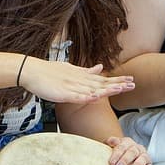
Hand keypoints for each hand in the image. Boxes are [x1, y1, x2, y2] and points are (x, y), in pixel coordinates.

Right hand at [18, 60, 133, 103]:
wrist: (31, 70)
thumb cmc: (49, 71)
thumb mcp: (70, 69)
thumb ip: (86, 71)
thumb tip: (100, 67)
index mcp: (81, 77)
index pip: (102, 80)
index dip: (116, 80)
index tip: (130, 81)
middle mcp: (79, 81)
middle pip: (101, 84)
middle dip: (117, 84)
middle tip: (132, 84)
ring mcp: (71, 86)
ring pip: (91, 89)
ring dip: (106, 89)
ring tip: (119, 89)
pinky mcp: (62, 93)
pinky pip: (75, 96)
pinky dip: (85, 96)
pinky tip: (95, 97)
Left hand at [103, 135, 154, 164]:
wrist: (123, 155)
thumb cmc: (116, 152)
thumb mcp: (111, 145)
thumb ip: (110, 142)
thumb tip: (110, 141)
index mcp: (127, 142)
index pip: (122, 147)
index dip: (117, 155)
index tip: (111, 163)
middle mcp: (136, 147)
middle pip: (132, 152)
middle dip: (125, 160)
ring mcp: (143, 155)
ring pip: (142, 158)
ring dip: (137, 164)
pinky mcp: (148, 163)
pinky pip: (150, 164)